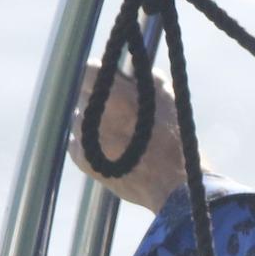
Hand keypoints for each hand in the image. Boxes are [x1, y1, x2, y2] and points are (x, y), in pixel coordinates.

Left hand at [69, 72, 188, 211]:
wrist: (172, 186)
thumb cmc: (176, 141)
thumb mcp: (168, 101)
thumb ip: (147, 79)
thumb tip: (135, 69)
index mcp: (114, 94)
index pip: (88, 69)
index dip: (100, 72)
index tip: (110, 78)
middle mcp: (93, 112)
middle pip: (84, 94)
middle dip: (99, 98)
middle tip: (119, 109)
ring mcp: (83, 136)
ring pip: (80, 118)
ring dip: (94, 121)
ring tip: (120, 134)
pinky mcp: (80, 157)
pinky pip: (78, 141)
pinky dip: (91, 142)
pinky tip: (113, 149)